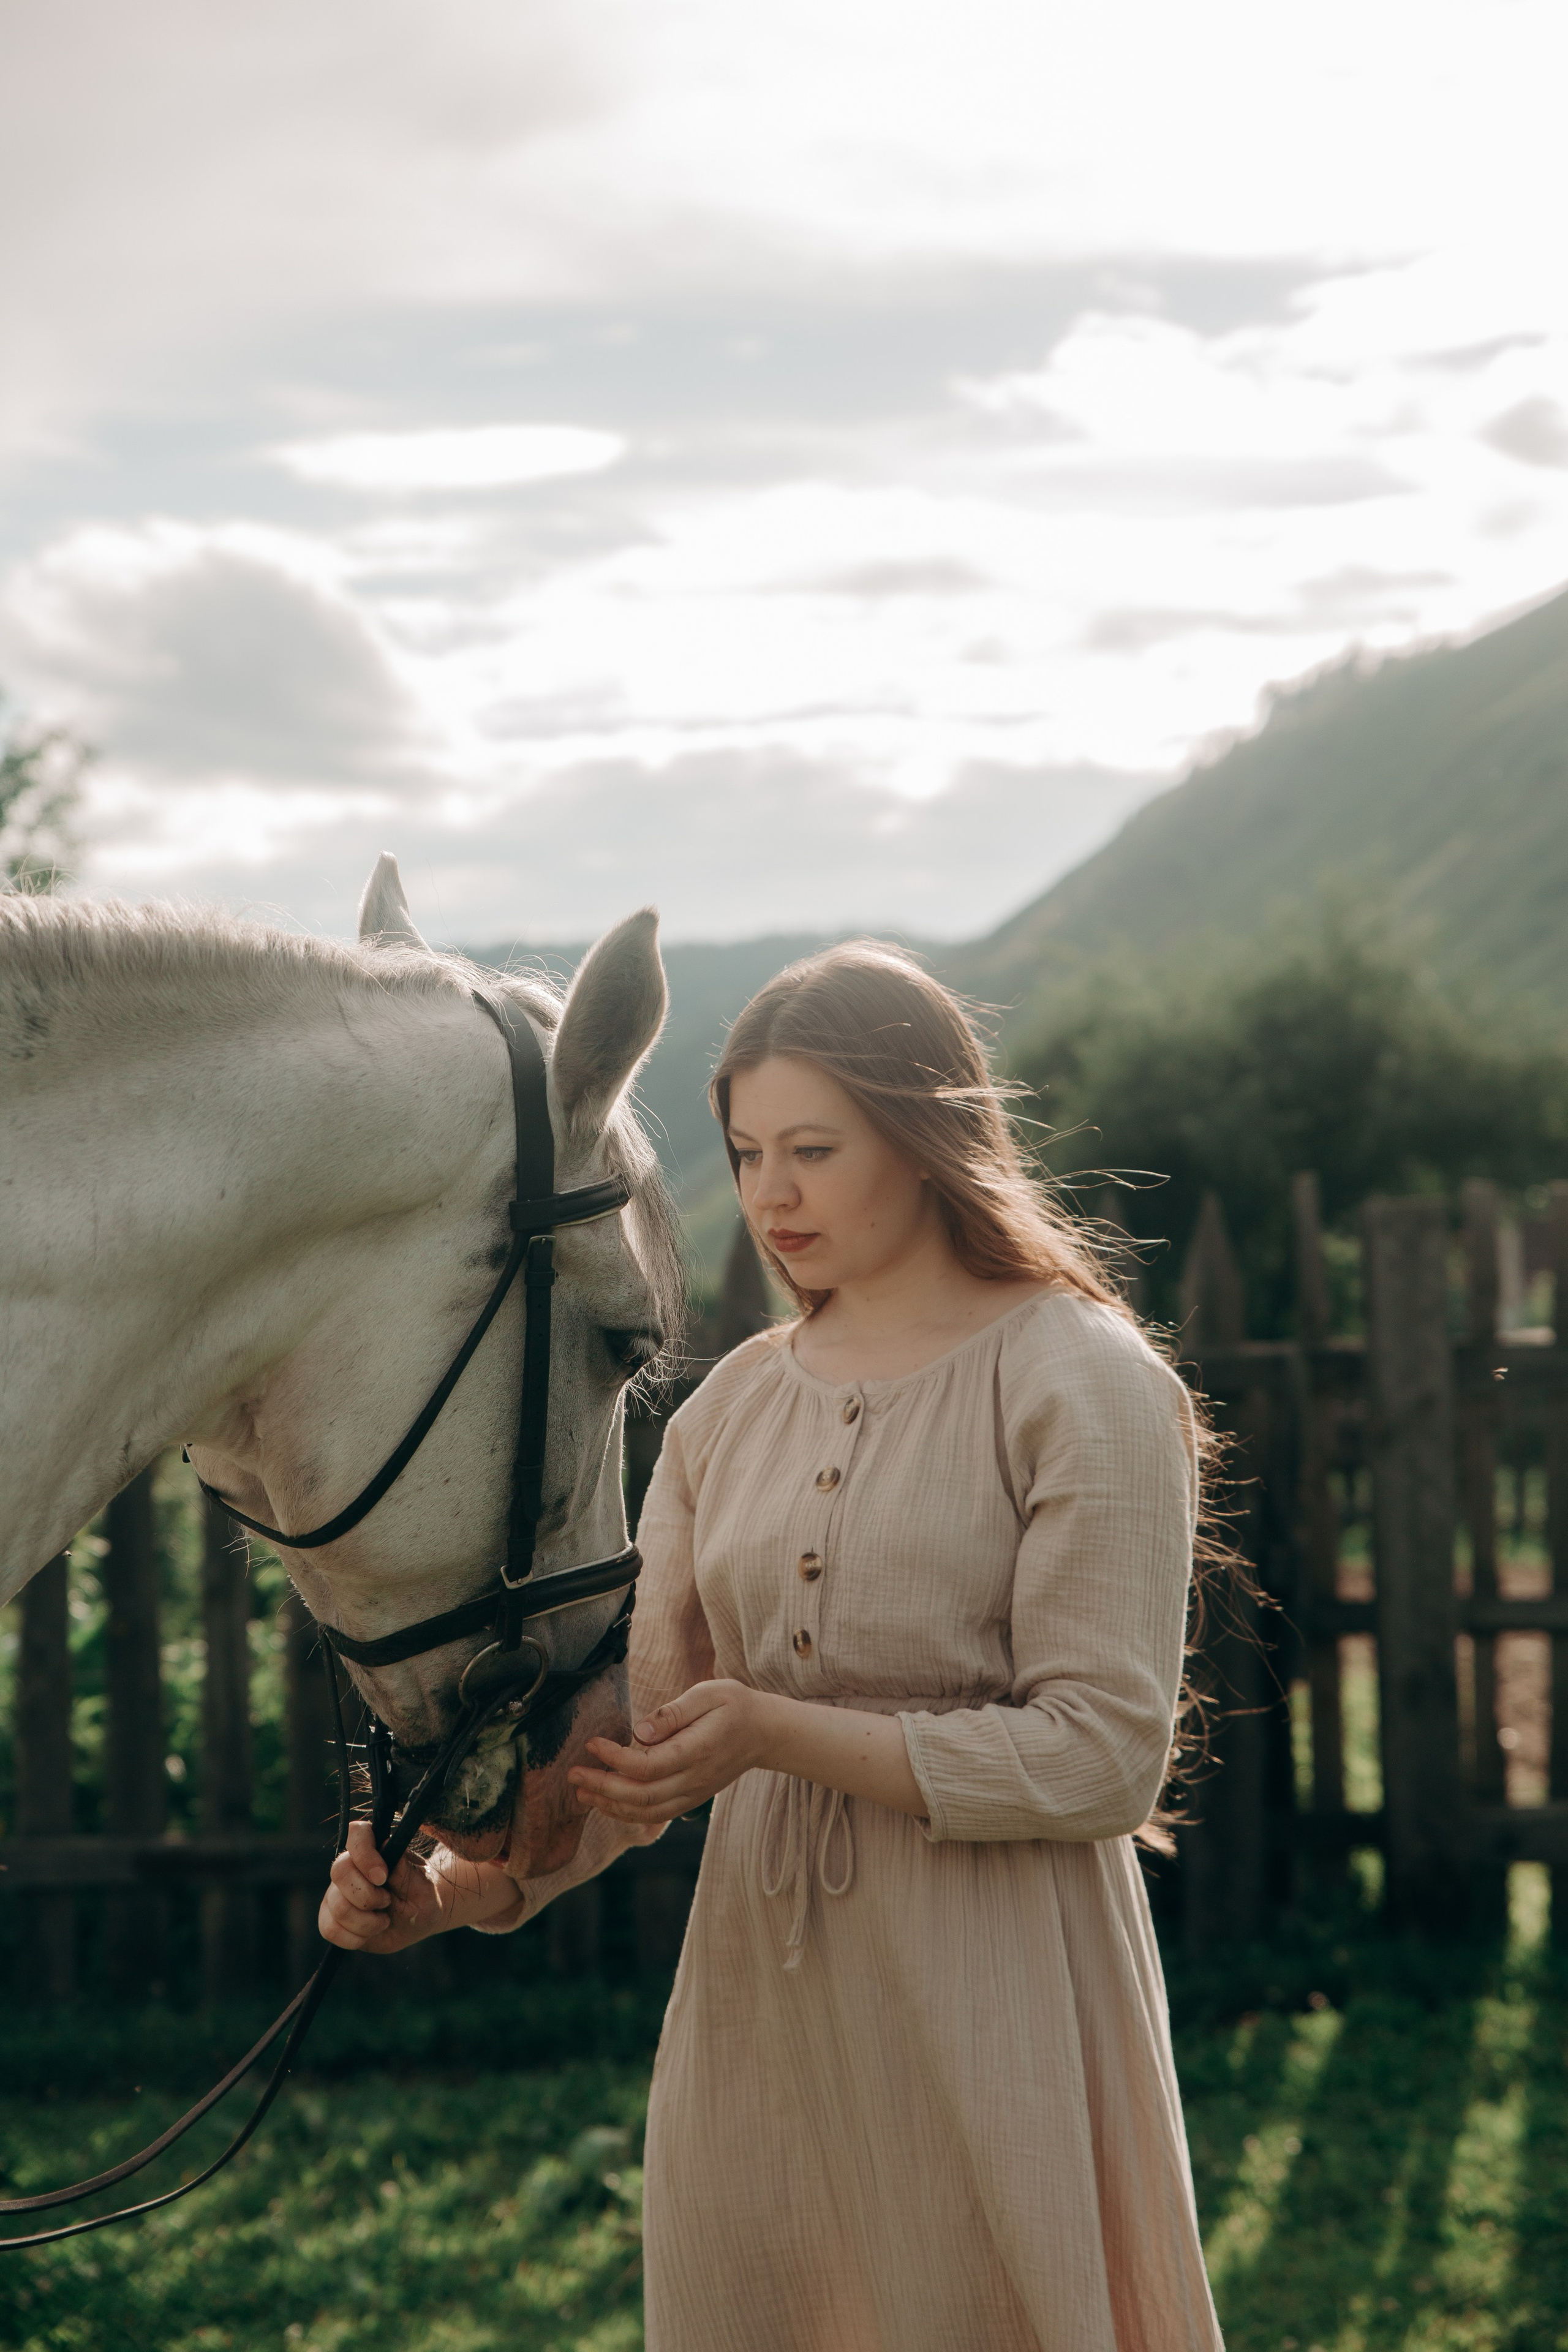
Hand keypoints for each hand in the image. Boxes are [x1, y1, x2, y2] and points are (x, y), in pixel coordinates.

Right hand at [317, 1820, 476, 1952]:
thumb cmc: (423, 1896)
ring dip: (365, 1922)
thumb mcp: (423, 1886)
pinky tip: (369, 1934)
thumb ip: (405, 1871)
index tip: (382, 1877)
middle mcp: (351, 1866)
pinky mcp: (332, 1916)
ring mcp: (337, 1891)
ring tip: (383, 1920)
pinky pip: (329, 1929)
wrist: (418, 1920)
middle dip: (367, 1896)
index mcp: (376, 1848)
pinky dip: (353, 1937)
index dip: (364, 1855)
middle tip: (387, 1901)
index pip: (357, 1834)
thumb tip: (387, 1844)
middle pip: (339, 1872)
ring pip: (337, 1907)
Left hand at [568, 1679, 776, 1825]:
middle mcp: (695, 1779)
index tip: (591, 1743)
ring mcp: (694, 1794)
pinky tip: (608, 1803)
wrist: (765, 1733)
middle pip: (640, 1795)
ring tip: (581, 1793)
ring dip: (610, 1805)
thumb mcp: (708, 1693)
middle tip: (573, 1774)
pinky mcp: (691, 1799)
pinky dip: (628, 1814)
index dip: (613, 1759)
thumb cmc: (735, 1706)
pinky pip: (656, 1815)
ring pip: (646, 1812)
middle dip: (601, 1787)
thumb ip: (673, 1713)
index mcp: (697, 1750)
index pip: (646, 1765)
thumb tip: (638, 1732)